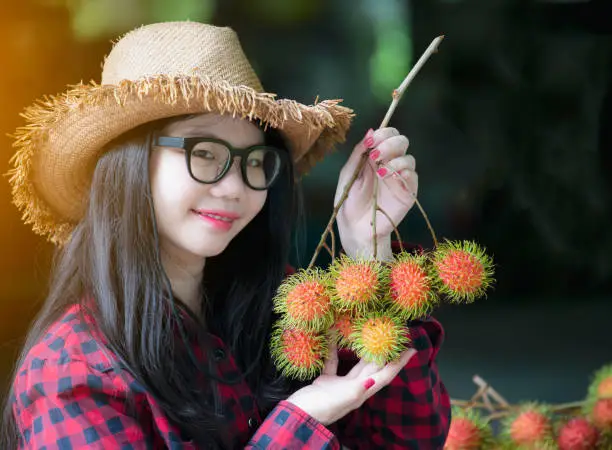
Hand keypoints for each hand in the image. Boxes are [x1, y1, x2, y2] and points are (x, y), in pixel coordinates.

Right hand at [285, 340, 416, 425]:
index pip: (386, 374)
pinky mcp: (326, 381)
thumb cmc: (323, 407)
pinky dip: (333, 350)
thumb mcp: (345, 397)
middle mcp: (356, 387)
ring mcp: (341, 385)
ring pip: (357, 364)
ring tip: (371, 335)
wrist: (300, 414)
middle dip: (386, 354)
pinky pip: (333, 362)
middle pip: (375, 367)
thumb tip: (373, 381)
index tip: (411, 350)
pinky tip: (332, 336)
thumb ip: (360, 388)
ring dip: (364, 351)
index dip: (399, 363)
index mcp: (363, 391)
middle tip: (394, 337)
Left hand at [335, 128, 417, 259]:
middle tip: (376, 155)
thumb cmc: (349, 200)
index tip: (372, 141)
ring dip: (395, 160)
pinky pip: (413, 177)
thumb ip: (359, 153)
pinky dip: (405, 172)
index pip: (387, 135)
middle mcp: (391, 164)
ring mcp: (400, 178)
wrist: (354, 226)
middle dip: (390, 144)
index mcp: (376, 157)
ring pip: (409, 158)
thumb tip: (371, 131)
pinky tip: (392, 176)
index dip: (383, 133)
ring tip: (380, 172)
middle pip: (402, 142)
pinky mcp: (407, 193)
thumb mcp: (349, 174)